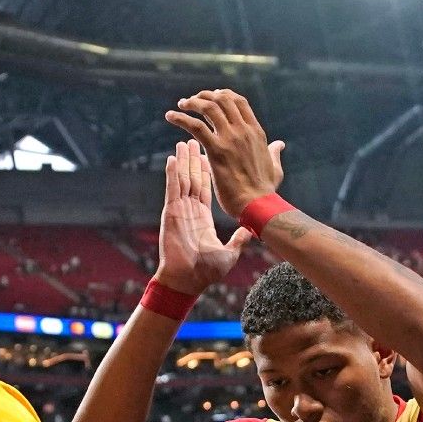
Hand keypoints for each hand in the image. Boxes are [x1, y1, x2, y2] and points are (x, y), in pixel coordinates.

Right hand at [150, 138, 255, 295]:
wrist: (189, 281)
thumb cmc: (206, 272)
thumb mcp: (229, 252)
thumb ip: (239, 239)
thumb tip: (251, 230)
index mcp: (203, 218)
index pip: (206, 189)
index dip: (207, 172)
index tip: (208, 155)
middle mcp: (191, 211)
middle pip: (193, 179)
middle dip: (194, 160)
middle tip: (195, 140)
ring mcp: (180, 210)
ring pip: (182, 180)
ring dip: (184, 161)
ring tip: (184, 142)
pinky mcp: (172, 213)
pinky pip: (173, 189)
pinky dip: (173, 173)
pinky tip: (173, 158)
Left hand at [166, 89, 286, 219]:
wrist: (257, 204)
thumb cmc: (265, 190)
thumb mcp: (275, 167)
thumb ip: (274, 152)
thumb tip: (279, 144)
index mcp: (256, 132)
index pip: (239, 102)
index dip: (223, 94)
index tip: (212, 96)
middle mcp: (243, 130)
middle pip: (222, 99)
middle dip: (205, 95)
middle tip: (193, 100)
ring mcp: (230, 139)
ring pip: (208, 108)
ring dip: (192, 102)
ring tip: (181, 105)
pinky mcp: (216, 150)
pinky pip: (195, 126)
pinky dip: (180, 118)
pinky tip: (170, 117)